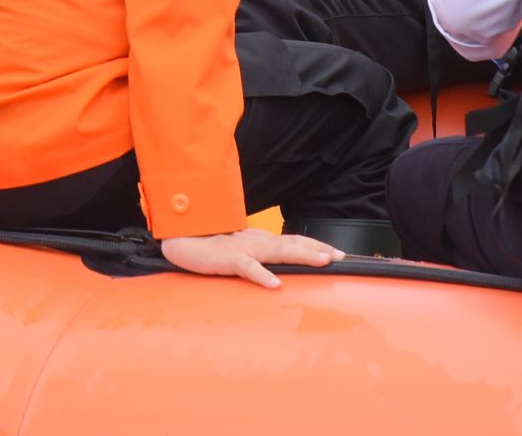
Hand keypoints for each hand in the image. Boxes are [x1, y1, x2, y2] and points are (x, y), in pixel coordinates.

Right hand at [158, 228, 343, 287]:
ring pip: (277, 251)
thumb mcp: (239, 253)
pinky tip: (275, 283)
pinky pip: (248, 268)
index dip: (316, 245)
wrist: (179, 238)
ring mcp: (243, 249)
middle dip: (318, 249)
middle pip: (293, 244)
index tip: (340, 253)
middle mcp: (257, 242)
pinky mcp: (227, 259)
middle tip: (341, 256)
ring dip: (301, 255)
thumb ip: (258, 260)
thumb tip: (278, 273)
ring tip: (322, 261)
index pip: (293, 241)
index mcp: (260, 242)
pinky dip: (262, 275)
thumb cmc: (209, 248)